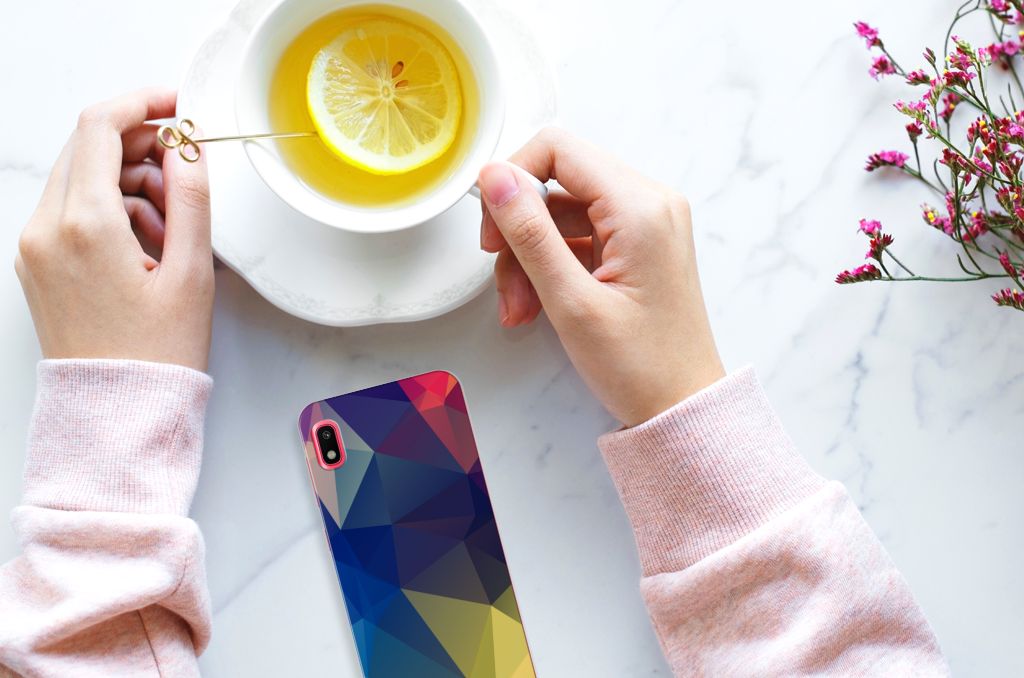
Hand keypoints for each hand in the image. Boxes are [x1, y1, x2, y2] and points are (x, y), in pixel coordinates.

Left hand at [15, 88, 213, 371]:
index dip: (143, 103)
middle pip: (88, 148)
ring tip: (173, 228)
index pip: (101, 127)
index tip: (177, 105)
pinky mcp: (37, 263)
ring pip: (81, 178)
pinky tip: (147, 244)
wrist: (117, 412)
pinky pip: (72, 210)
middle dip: (141, 147)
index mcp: (85, 225)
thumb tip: (188, 147)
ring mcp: (35, 246)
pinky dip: (110, 209)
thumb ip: (192, 198)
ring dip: (129, 182)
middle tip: (185, 173)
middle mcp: (47, 229)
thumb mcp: (191, 273)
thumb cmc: (156, 354)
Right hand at [478, 128, 723, 426]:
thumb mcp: (571, 301)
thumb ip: (530, 233)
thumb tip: (494, 177)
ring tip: (520, 309)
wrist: (683, 408)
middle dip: (519, 230)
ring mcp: (645, 224)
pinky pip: (578, 237)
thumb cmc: (641, 366)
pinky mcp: (637, 245)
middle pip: (557, 182)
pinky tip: (537, 306)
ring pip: (561, 213)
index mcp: (641, 207)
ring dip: (529, 257)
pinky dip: (550, 267)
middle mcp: (649, 203)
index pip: (558, 149)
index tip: (492, 228)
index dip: (512, 179)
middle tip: (502, 279)